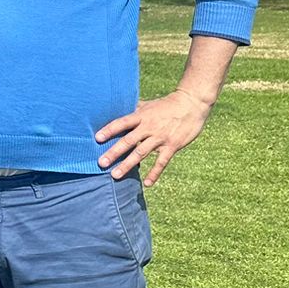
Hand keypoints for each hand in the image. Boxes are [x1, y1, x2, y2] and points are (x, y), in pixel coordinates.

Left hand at [95, 89, 213, 184]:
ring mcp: (160, 137)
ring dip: (128, 165)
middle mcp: (149, 127)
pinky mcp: (172, 145)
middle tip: (101, 163)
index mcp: (141, 116)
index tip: (97, 138)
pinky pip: (161, 162)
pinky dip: (154, 173)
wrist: (192, 103)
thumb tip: (118, 109)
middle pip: (128, 141)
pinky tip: (147, 184)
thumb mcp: (149, 105)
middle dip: (114, 152)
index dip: (109, 130)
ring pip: (141, 153)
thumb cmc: (167, 104)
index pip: (122, 123)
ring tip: (115, 175)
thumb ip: (134, 110)